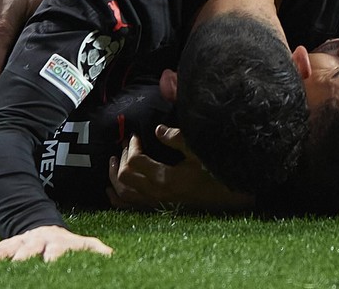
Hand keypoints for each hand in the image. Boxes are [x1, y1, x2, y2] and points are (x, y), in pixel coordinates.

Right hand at [0, 225, 112, 261]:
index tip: (50, 263)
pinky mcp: (4, 247)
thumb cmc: (64, 244)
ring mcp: (18, 244)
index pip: (55, 251)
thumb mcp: (82, 244)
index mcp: (56, 243)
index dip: (53, 256)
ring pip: (6, 251)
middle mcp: (35, 242)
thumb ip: (95, 249)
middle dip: (23, 260)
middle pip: (27, 252)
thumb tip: (112, 255)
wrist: (42, 229)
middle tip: (19, 268)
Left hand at [107, 125, 251, 211]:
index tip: (136, 135)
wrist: (227, 199)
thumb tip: (158, 130)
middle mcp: (156, 194)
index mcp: (165, 179)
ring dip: (114, 176)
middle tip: (127, 144)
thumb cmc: (214, 174)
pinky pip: (130, 208)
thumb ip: (177, 139)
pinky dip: (117, 199)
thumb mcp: (198, 152)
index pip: (135, 161)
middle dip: (122, 157)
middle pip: (124, 176)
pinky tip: (111, 191)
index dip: (132, 145)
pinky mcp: (158, 209)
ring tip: (113, 160)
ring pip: (123, 193)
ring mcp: (156, 204)